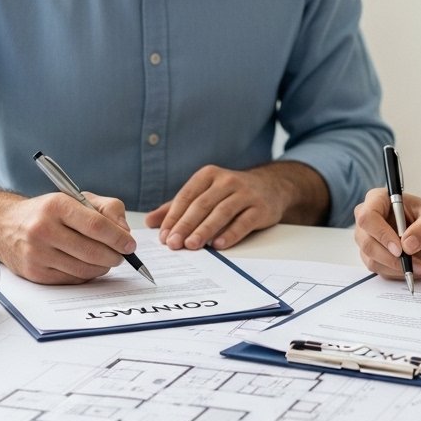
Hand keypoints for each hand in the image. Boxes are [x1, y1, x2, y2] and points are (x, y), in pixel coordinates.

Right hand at [0, 192, 136, 284]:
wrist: (4, 225)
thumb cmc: (47, 211)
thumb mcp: (76, 198)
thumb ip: (108, 209)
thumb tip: (125, 233)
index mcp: (57, 205)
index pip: (95, 225)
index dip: (118, 238)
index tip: (130, 244)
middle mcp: (43, 229)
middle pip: (91, 251)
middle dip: (114, 256)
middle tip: (121, 255)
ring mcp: (37, 253)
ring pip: (83, 269)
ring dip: (102, 267)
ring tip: (106, 260)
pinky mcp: (34, 272)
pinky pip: (72, 279)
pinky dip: (86, 275)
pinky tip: (88, 266)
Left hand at [147, 164, 296, 249]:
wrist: (271, 186)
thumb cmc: (231, 193)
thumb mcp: (204, 193)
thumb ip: (177, 207)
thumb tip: (149, 222)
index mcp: (208, 175)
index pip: (186, 196)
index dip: (173, 217)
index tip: (163, 236)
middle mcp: (227, 181)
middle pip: (202, 205)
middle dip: (185, 225)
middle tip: (173, 244)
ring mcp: (245, 193)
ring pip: (221, 213)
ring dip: (204, 230)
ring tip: (191, 245)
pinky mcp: (261, 208)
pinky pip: (243, 222)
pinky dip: (230, 234)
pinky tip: (218, 245)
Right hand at [353, 188, 420, 280]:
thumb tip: (408, 245)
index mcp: (377, 200)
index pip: (368, 217)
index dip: (381, 234)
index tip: (400, 249)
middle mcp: (367, 219)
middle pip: (367, 243)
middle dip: (392, 258)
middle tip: (416, 264)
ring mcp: (367, 239)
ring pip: (373, 260)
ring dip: (399, 268)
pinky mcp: (373, 256)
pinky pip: (381, 270)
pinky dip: (400, 273)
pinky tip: (418, 269)